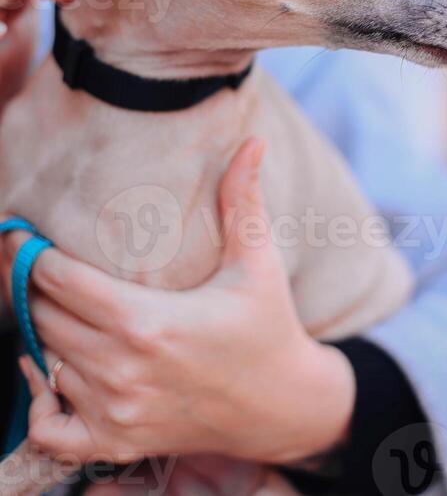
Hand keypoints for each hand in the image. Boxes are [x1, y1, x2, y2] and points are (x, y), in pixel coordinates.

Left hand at [4, 140, 354, 466]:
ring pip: (44, 362)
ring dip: (41, 332)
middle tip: (36, 261)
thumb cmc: (268, 324)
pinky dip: (39, 401)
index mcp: (149, 322)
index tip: (22, 232)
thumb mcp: (258, 259)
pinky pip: (47, 429)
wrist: (284, 405)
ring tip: (54, 302)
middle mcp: (123, 370)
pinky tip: (52, 370)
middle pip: (42, 316)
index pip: (59, 280)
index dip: (30, 253)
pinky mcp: (116, 441)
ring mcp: (117, 411)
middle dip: (32, 286)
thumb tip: (253, 141)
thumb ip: (243, 198)